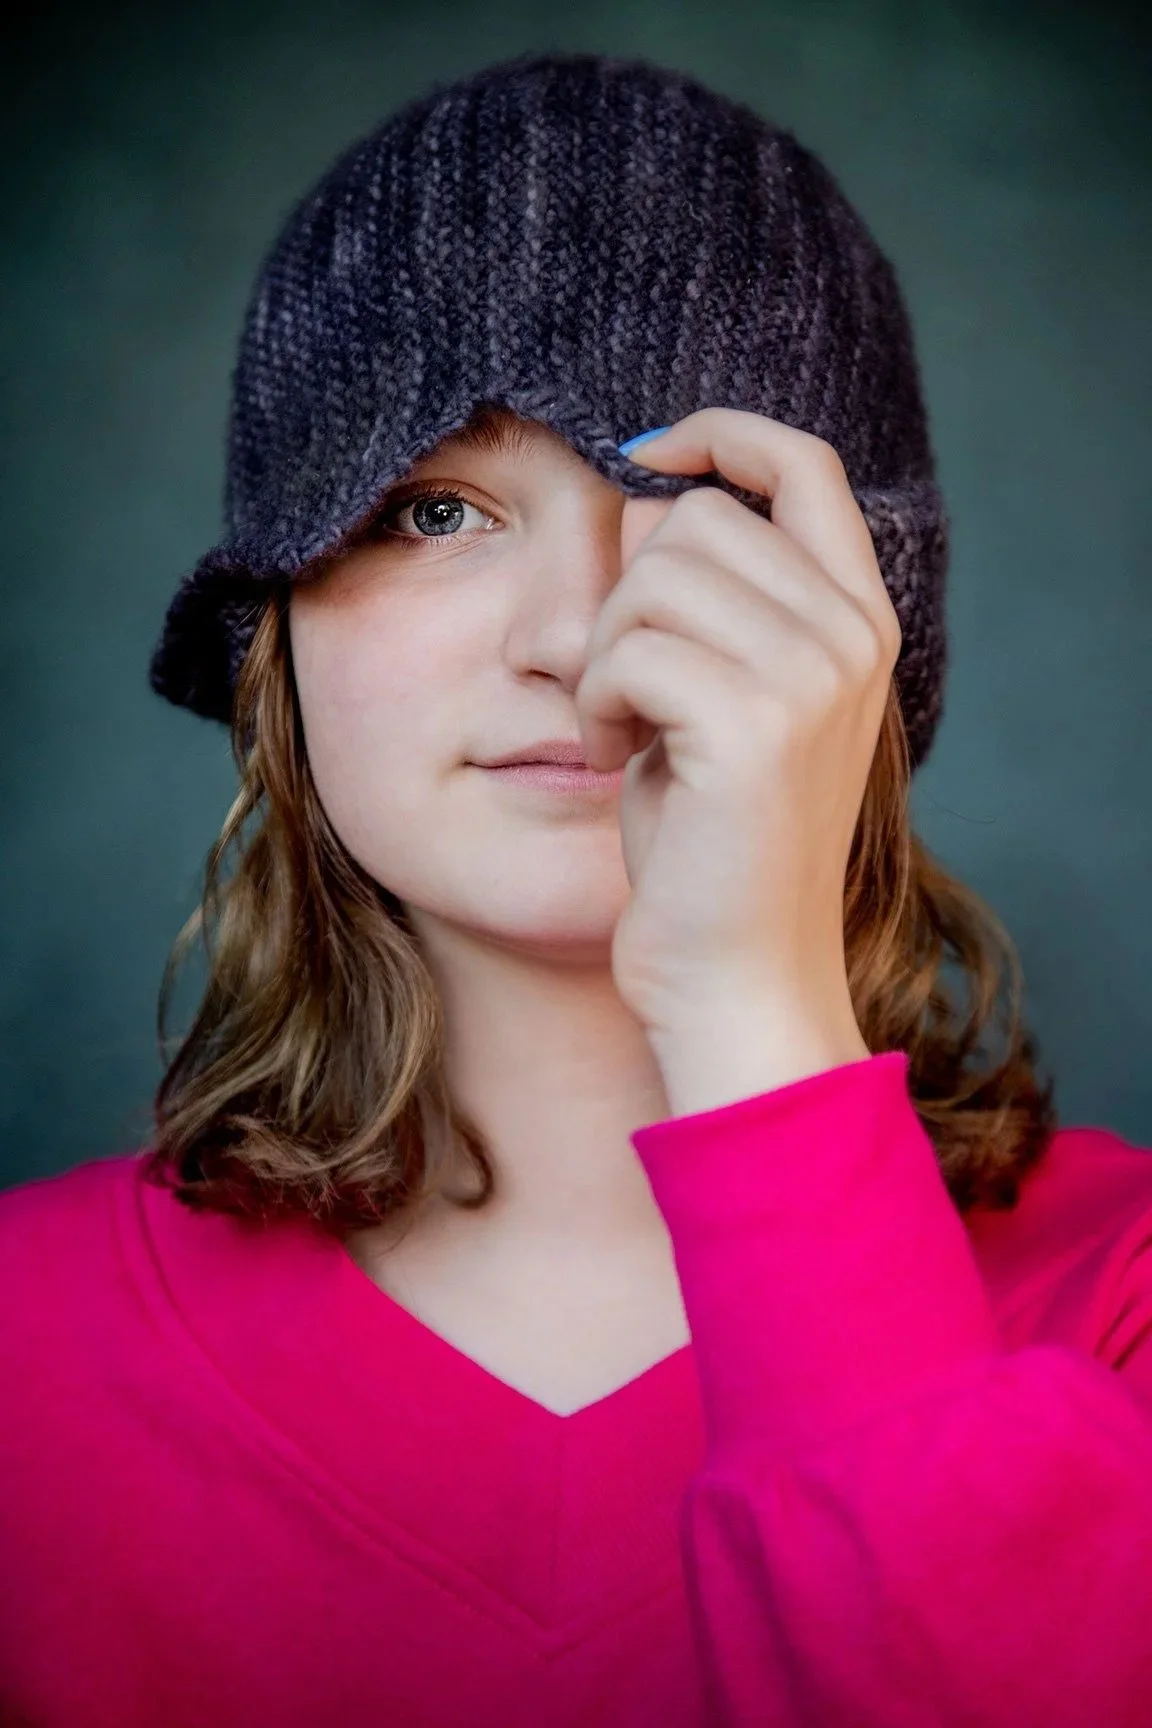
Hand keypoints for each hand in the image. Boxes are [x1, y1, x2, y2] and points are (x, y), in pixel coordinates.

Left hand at [575, 406, 901, 1050]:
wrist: (735, 972)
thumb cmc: (711, 842)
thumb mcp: (722, 698)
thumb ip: (714, 602)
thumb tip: (650, 501)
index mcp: (859, 623)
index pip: (805, 466)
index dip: (722, 435)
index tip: (643, 452)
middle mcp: (852, 637)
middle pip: (699, 519)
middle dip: (628, 595)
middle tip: (625, 688)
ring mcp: (814, 678)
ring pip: (654, 578)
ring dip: (606, 655)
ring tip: (621, 730)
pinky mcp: (755, 726)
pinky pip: (629, 650)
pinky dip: (597, 702)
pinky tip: (613, 758)